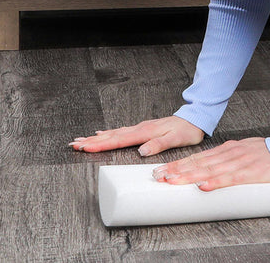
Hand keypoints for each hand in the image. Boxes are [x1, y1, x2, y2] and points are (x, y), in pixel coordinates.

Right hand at [68, 116, 203, 155]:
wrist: (196, 118)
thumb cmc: (187, 130)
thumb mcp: (176, 138)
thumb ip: (159, 144)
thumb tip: (142, 151)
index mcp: (146, 132)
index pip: (119, 140)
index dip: (101, 144)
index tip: (84, 147)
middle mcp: (141, 128)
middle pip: (112, 135)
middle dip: (92, 141)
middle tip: (74, 144)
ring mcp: (141, 127)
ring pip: (115, 133)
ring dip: (98, 137)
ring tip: (82, 140)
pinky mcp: (144, 128)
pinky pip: (122, 131)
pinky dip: (110, 133)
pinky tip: (103, 133)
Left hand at [151, 137, 269, 190]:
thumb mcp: (245, 152)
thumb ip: (228, 160)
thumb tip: (209, 172)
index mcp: (229, 149)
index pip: (200, 157)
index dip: (180, 164)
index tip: (163, 170)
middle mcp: (231, 153)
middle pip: (200, 162)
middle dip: (177, 169)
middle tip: (159, 176)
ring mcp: (240, 162)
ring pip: (210, 169)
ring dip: (189, 175)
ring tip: (172, 180)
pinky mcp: (251, 172)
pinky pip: (230, 178)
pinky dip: (215, 182)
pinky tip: (203, 186)